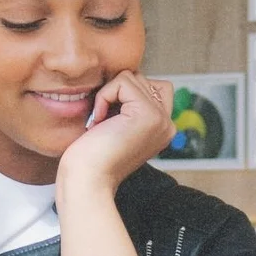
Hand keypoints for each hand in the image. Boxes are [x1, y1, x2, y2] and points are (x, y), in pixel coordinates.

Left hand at [57, 70, 173, 193]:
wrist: (88, 179)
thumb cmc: (92, 156)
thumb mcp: (118, 127)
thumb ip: (130, 106)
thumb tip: (126, 76)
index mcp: (162, 129)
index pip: (153, 87)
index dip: (126, 95)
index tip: (110, 122)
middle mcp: (167, 124)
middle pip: (142, 79)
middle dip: (117, 93)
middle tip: (105, 122)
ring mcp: (161, 119)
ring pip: (132, 77)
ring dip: (108, 94)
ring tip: (102, 123)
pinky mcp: (148, 114)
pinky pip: (123, 82)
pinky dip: (104, 96)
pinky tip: (100, 121)